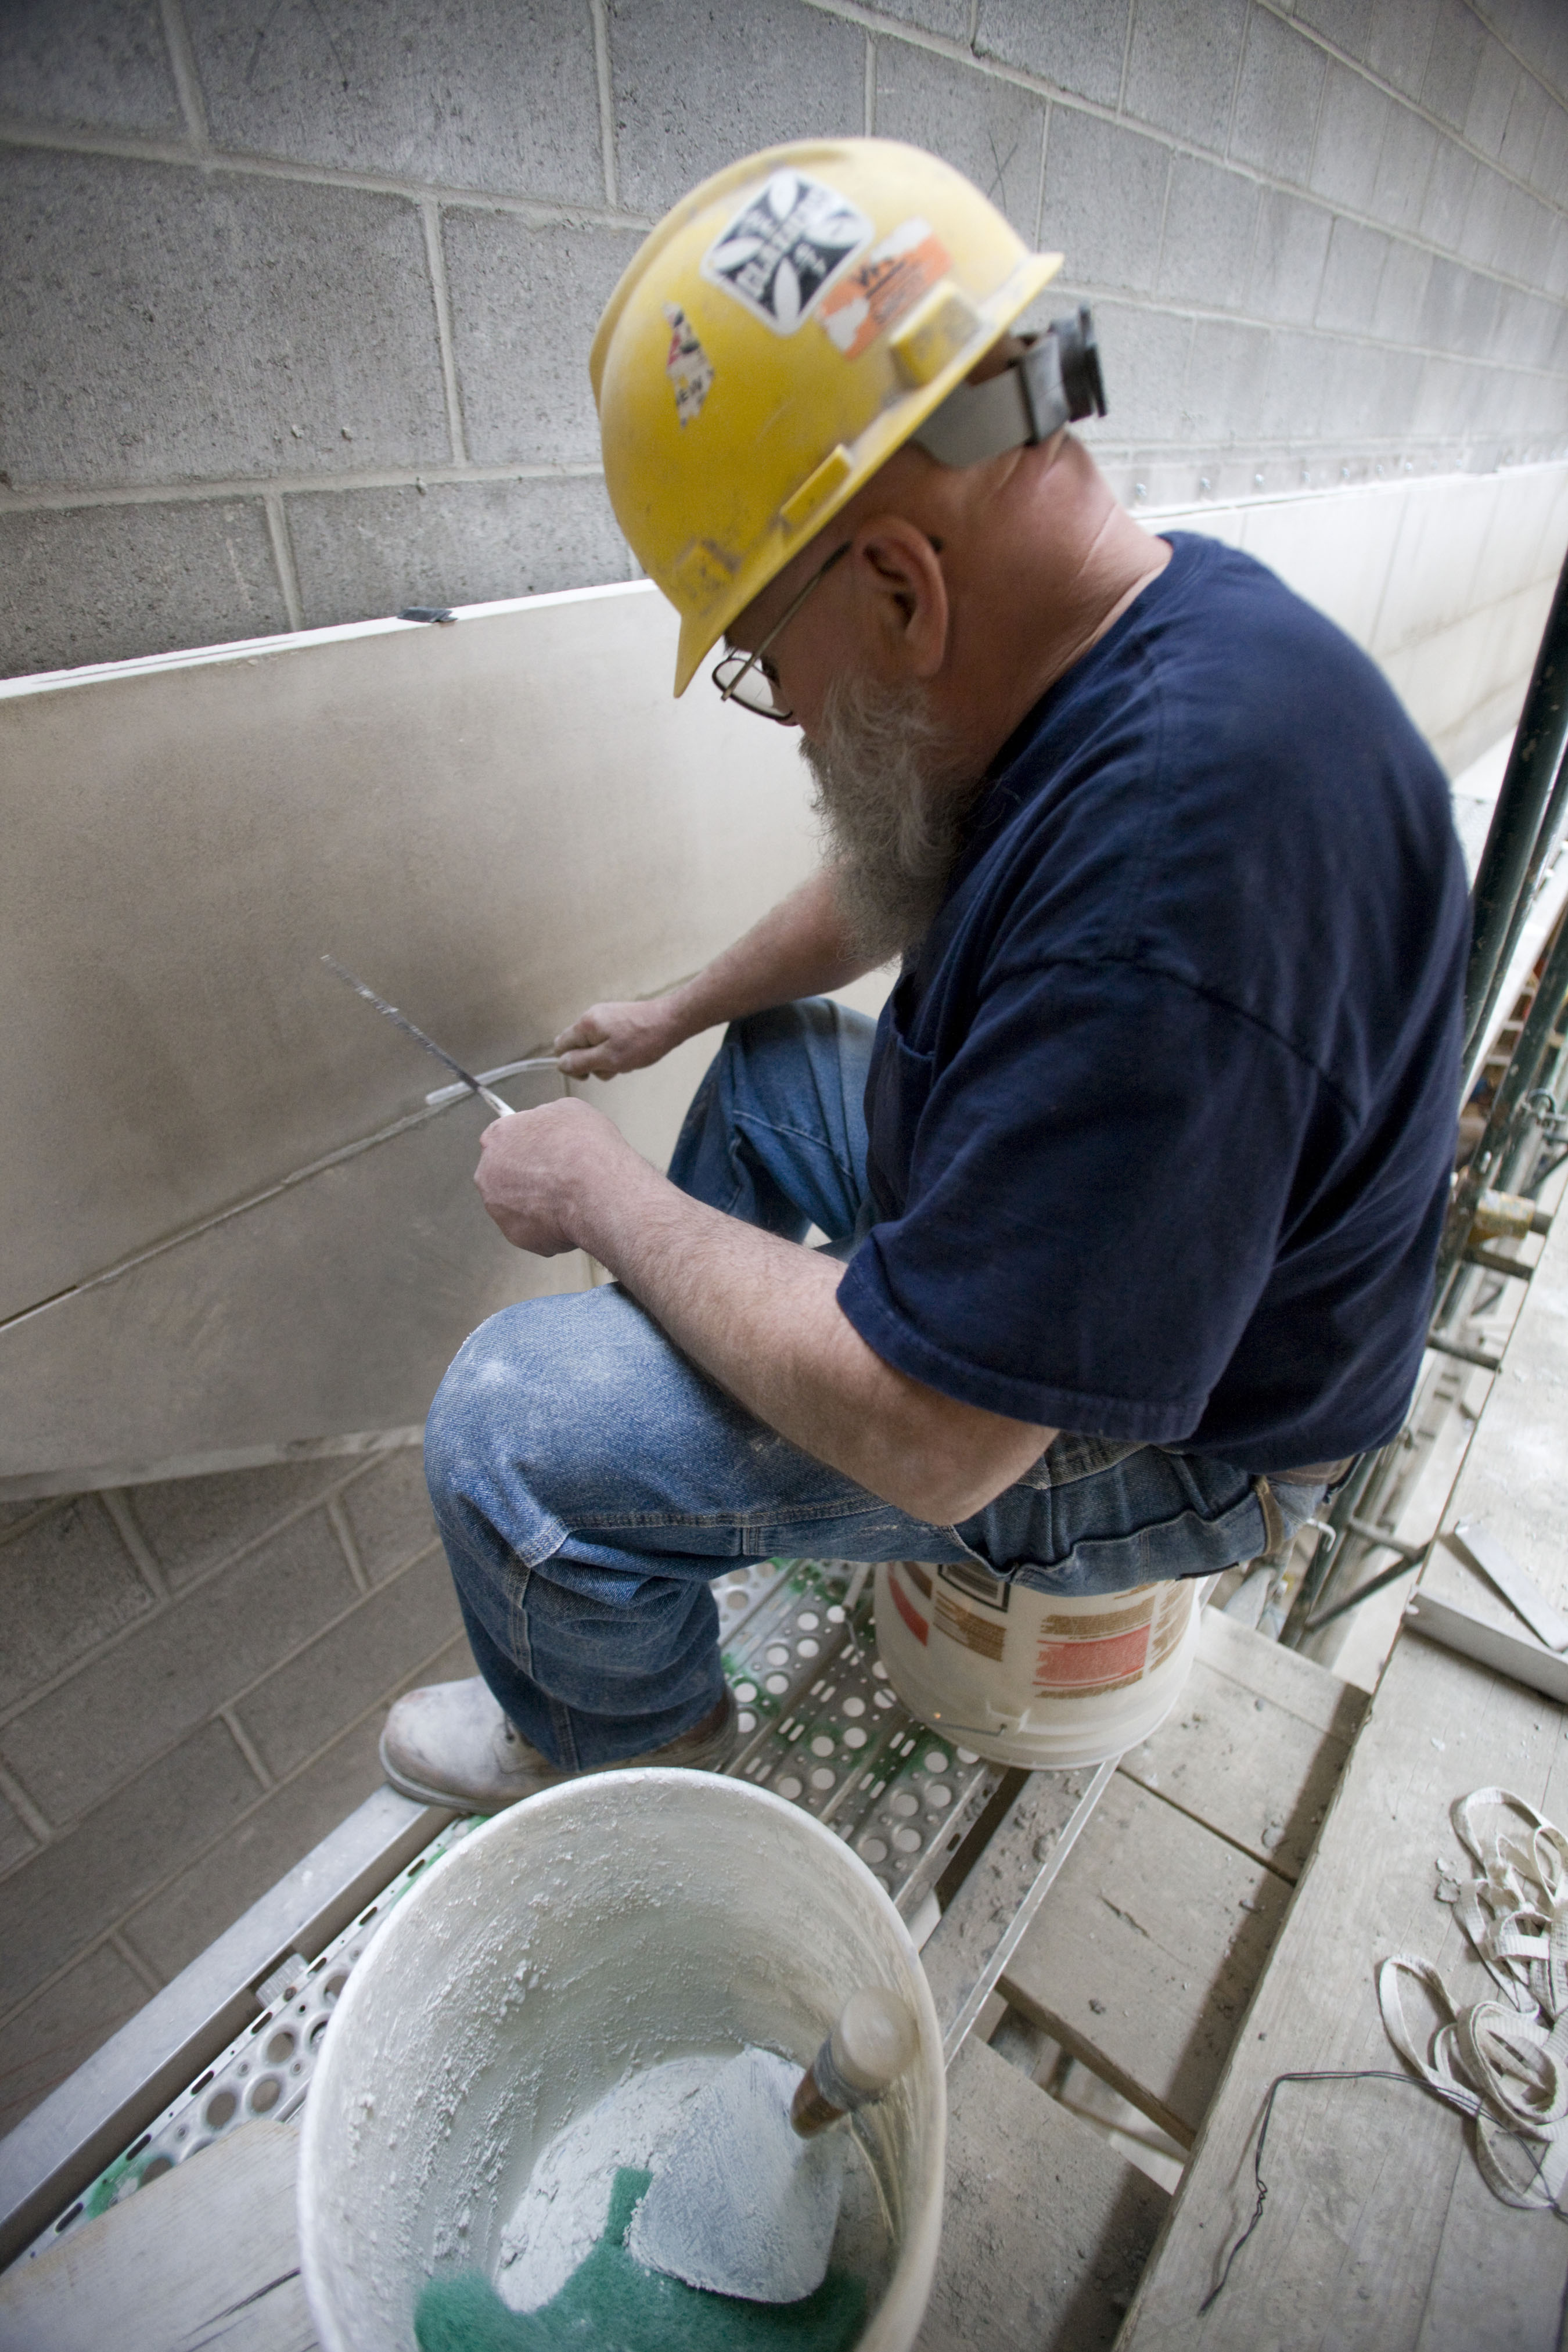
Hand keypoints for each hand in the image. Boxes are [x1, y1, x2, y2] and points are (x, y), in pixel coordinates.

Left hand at [474, 1098, 630, 1254]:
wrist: (595, 1188)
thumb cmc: (585, 1147)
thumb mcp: (570, 1111)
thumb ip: (547, 1119)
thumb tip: (549, 1127)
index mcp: (498, 1136)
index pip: (503, 1140)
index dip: (527, 1148)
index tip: (544, 1153)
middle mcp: (488, 1172)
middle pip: (505, 1176)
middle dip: (528, 1178)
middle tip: (559, 1178)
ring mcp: (498, 1207)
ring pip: (518, 1206)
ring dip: (539, 1204)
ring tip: (570, 1199)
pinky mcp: (515, 1235)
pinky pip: (533, 1231)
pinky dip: (550, 1229)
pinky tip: (571, 1218)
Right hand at [554, 995, 684, 1078]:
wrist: (673, 1021)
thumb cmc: (643, 1041)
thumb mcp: (609, 1059)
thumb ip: (581, 1062)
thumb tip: (560, 1064)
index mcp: (585, 1024)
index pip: (560, 1047)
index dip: (571, 1064)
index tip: (590, 1072)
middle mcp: (592, 1016)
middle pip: (578, 1048)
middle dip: (593, 1063)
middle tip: (614, 1065)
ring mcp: (606, 1017)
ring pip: (595, 1047)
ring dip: (608, 1059)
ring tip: (628, 1058)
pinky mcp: (618, 1020)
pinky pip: (608, 1041)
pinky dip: (618, 1051)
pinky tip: (634, 1052)